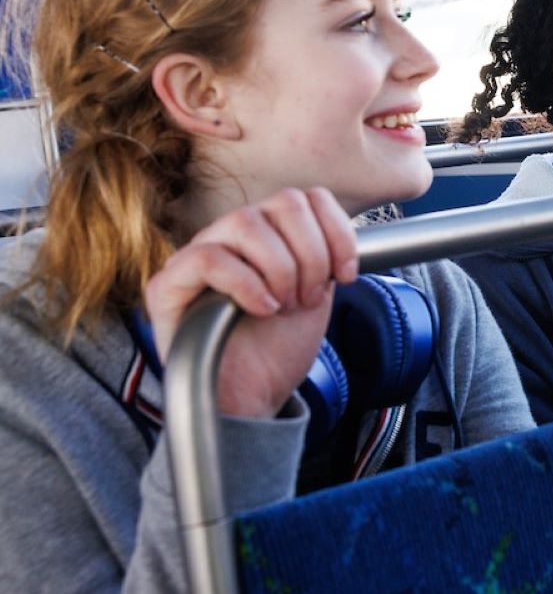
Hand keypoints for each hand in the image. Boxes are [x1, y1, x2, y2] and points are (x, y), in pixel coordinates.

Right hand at [144, 188, 358, 418]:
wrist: (254, 396)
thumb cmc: (279, 347)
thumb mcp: (317, 290)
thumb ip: (324, 252)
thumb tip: (344, 231)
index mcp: (269, 232)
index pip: (308, 196)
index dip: (336, 231)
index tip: (345, 275)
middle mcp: (232, 235)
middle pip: (286, 202)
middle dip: (312, 255)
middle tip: (307, 298)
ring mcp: (197, 254)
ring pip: (247, 223)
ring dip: (281, 269)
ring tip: (284, 306)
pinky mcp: (168, 285)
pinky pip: (208, 258)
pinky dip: (246, 283)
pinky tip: (262, 309)